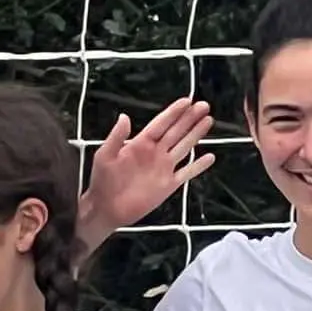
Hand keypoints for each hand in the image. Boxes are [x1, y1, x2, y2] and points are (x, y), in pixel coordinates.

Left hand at [79, 98, 215, 246]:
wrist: (104, 209)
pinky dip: (198, 166)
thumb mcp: (104, 156)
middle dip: (190, 118)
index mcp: (141, 143)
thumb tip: (124, 116)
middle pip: (176, 131)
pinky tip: (210, 157)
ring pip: (184, 147)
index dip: (174, 112)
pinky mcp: (167, 185)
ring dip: (196, 134)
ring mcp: (163, 168)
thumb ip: (116, 137)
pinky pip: (186, 173)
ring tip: (208, 120)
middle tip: (204, 105)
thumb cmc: (101, 181)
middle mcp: (155, 153)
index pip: (161, 123)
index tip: (187, 100)